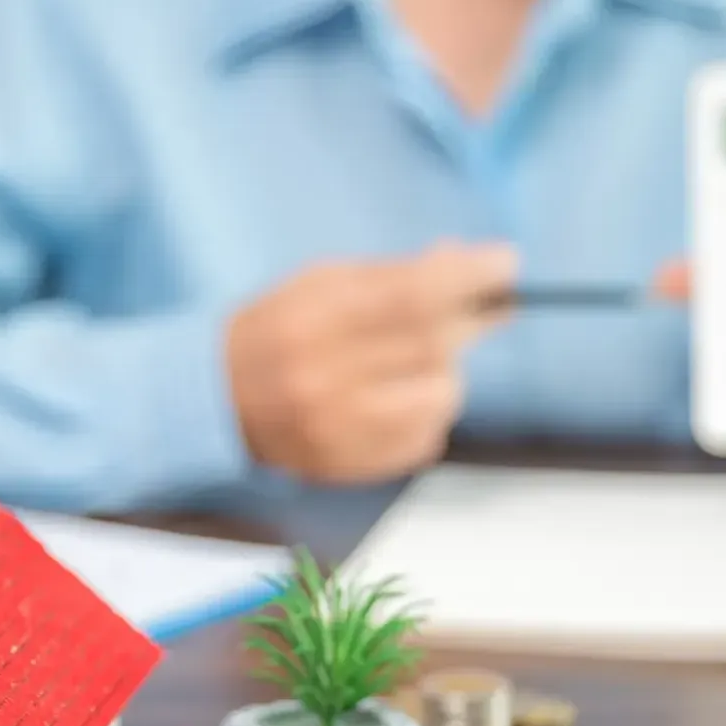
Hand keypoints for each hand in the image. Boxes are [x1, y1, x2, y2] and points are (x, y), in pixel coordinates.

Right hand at [226, 241, 515, 484]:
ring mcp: (342, 430)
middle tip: (488, 302)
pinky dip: (431, 409)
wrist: (220, 401)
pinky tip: (399, 395)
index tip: (505, 262)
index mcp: (313, 322)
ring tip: (417, 358)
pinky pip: (429, 435)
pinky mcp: (355, 465)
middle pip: (432, 345)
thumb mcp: (323, 283)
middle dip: (471, 318)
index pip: (410, 298)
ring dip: (448, 369)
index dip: (467, 278)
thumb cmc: (278, 329)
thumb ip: (395, 273)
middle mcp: (326, 381)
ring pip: (442, 395)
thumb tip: (468, 259)